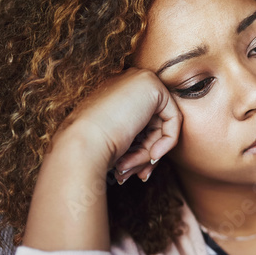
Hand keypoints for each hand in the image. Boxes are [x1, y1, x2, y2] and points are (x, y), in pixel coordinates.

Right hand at [56, 68, 182, 183]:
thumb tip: (156, 154)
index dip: (141, 148)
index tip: (135, 170)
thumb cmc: (92, 149)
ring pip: (161, 124)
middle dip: (147, 153)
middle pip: (152, 123)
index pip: (139, 122)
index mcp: (112, 94)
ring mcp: (138, 80)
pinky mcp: (152, 85)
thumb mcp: (117, 142)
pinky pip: (173, 118)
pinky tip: (153, 155)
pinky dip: (167, 140)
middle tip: (140, 175)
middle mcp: (125, 82)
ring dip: (150, 152)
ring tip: (135, 169)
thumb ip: (136, 139)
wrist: (82, 145)